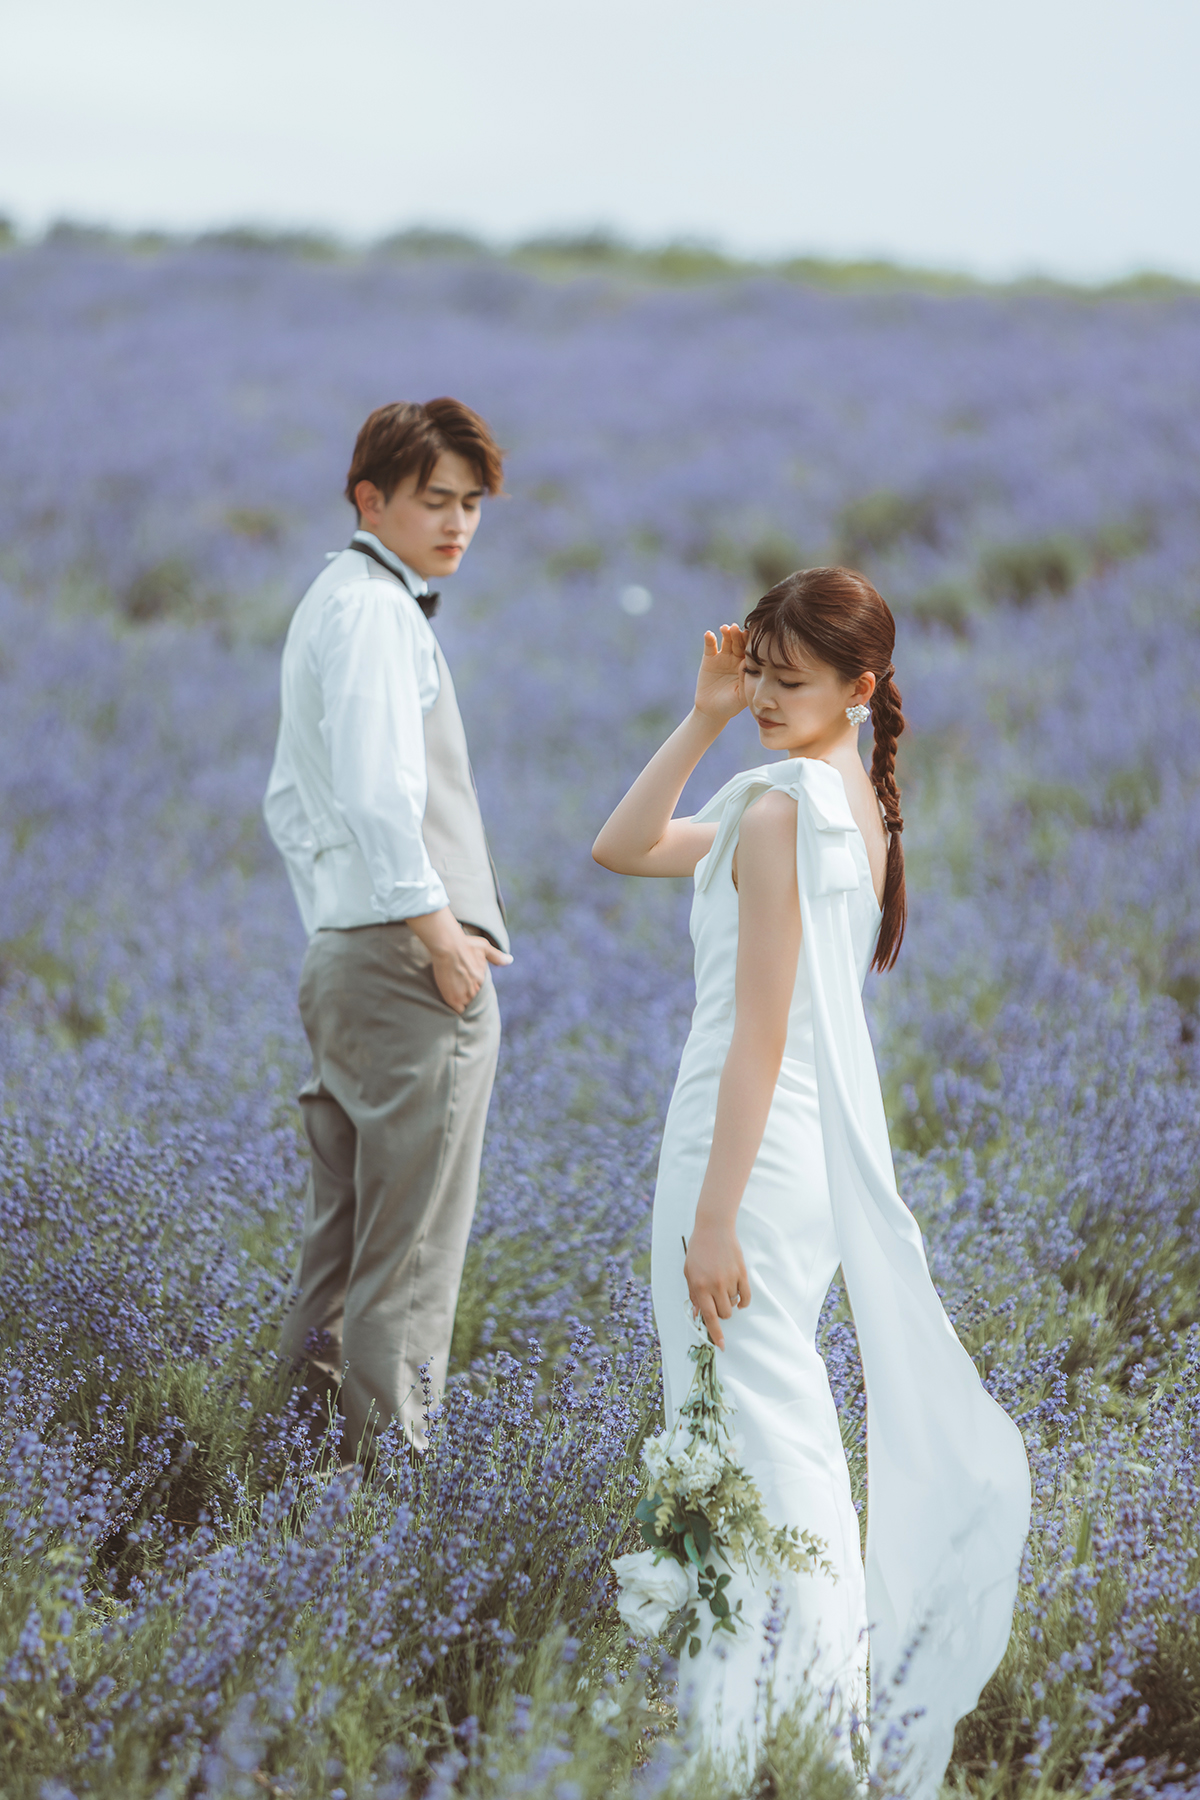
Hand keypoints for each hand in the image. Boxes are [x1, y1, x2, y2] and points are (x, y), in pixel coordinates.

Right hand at [431, 933, 510, 1013]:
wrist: (449, 947)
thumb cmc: (465, 944)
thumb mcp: (484, 947)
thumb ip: (496, 956)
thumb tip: (510, 960)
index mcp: (483, 979)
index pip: (480, 991)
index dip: (473, 990)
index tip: (466, 987)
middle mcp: (477, 989)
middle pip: (474, 1000)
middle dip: (467, 997)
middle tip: (459, 993)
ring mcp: (465, 995)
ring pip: (466, 1006)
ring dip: (461, 1004)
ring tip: (454, 1000)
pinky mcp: (454, 999)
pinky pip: (457, 1011)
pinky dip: (455, 1010)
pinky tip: (451, 1007)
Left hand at [684, 1218, 751, 1350]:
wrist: (713, 1229)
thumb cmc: (698, 1251)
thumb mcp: (689, 1272)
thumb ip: (693, 1294)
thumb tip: (697, 1314)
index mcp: (699, 1286)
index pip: (708, 1317)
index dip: (715, 1333)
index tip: (721, 1346)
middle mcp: (715, 1285)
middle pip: (724, 1314)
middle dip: (721, 1313)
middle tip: (717, 1300)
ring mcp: (730, 1279)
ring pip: (734, 1305)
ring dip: (729, 1302)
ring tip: (723, 1286)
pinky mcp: (742, 1273)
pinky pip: (746, 1296)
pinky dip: (743, 1301)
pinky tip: (738, 1298)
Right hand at [694, 624, 747, 725]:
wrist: (712, 711)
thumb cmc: (731, 705)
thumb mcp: (741, 695)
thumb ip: (745, 680)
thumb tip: (746, 663)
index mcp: (747, 665)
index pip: (750, 651)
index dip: (749, 643)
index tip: (750, 636)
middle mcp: (736, 658)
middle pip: (738, 642)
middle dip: (738, 635)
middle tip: (736, 629)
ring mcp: (723, 657)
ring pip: (726, 641)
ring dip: (726, 633)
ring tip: (725, 629)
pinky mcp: (709, 658)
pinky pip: (710, 646)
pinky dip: (709, 639)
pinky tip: (709, 634)